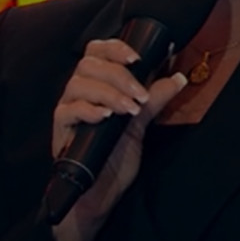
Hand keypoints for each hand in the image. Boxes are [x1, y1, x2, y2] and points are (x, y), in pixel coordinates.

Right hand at [51, 38, 187, 227]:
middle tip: (140, 96)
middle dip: (119, 75)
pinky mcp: (61, 128)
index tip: (137, 59)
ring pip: (79, 83)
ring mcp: (68, 108)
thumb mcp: (140, 124)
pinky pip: (69, 110)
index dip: (116, 48)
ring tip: (130, 110)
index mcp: (97, 83)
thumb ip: (154, 99)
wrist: (101, 193)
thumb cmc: (115, 156)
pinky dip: (90, 110)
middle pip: (89, 63)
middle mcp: (79, 91)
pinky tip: (107, 117)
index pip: (97, 50)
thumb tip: (178, 77)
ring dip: (110, 93)